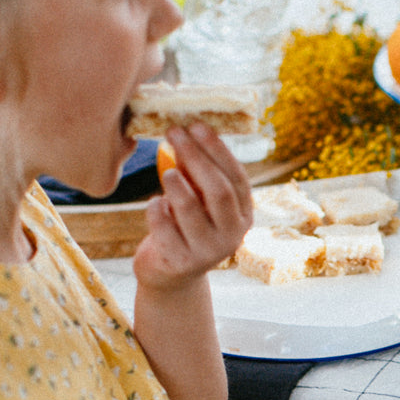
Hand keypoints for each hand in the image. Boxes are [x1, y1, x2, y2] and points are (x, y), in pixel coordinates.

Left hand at [133, 123, 251, 288]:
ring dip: (176, 184)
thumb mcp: (200, 200)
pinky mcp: (181, 262)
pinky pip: (164, 226)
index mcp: (243, 215)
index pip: (236, 178)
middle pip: (218, 191)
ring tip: (167, 172)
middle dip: (195, 157)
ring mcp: (208, 253)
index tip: (196, 125)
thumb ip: (198, 174)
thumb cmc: (185, 225)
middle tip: (174, 133)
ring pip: (190, 209)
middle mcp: (232, 236)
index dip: (216, 149)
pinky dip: (156, 208)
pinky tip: (156, 204)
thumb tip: (186, 130)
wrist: (170, 273)